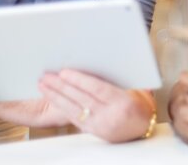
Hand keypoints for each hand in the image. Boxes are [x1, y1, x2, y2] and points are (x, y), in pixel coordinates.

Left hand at [38, 69, 154, 142]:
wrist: (144, 129)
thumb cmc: (141, 105)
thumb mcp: (138, 89)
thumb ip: (122, 76)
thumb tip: (107, 57)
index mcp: (123, 103)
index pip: (97, 89)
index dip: (80, 80)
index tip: (64, 72)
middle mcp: (111, 116)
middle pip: (81, 99)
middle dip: (62, 87)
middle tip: (47, 76)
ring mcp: (100, 125)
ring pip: (73, 109)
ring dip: (56, 96)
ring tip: (43, 84)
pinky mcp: (93, 131)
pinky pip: (73, 117)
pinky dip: (61, 106)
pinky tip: (52, 97)